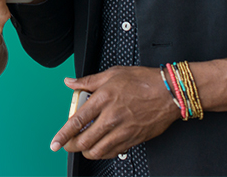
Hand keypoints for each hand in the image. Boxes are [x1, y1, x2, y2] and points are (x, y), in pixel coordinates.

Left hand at [50, 66, 180, 158]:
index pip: (76, 121)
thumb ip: (87, 81)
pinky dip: (102, 153)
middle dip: (71, 146)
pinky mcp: (134, 139)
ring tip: (82, 147)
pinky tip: (99, 147)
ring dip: (86, 151)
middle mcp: (111, 117)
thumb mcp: (112, 74)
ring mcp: (123, 130)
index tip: (55, 142)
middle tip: (67, 145)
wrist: (171, 92)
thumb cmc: (144, 81)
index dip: (62, 134)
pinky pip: (113, 152)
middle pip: (84, 140)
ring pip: (97, 150)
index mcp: (103, 99)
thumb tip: (70, 82)